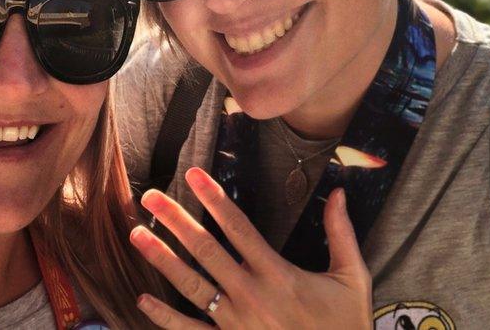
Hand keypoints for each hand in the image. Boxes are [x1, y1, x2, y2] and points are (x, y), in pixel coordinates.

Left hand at [130, 167, 371, 328]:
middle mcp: (251, 295)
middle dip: (175, 220)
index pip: (238, 226)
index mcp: (278, 274)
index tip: (193, 175)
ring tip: (137, 235)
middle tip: (149, 197)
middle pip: (205, 249)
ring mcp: (236, 324)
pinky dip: (164, 317)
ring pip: (191, 285)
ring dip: (162, 258)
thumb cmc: (346, 325)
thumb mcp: (352, 278)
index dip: (213, 198)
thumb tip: (338, 193)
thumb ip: (341, 233)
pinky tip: (143, 299)